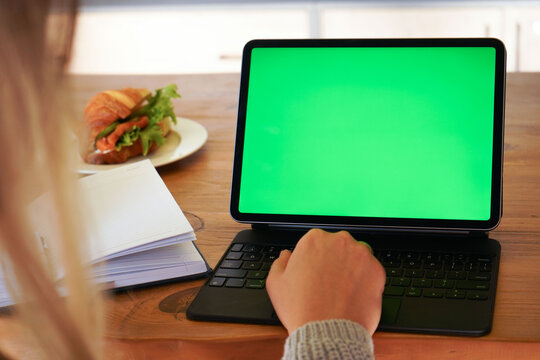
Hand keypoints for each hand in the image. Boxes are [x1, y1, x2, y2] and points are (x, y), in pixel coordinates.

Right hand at [266, 228, 385, 334]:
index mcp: (314, 240)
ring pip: (357, 257)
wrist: (327, 333)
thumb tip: (286, 255)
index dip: (314, 259)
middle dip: (334, 261)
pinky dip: (365, 281)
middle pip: (338, 246)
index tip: (315, 272)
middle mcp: (339, 241)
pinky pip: (371, 271)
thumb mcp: (276, 284)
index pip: (317, 242)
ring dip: (351, 268)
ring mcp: (361, 255)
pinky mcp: (377, 270)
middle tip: (328, 283)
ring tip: (341, 291)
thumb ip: (280, 263)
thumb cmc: (301, 309)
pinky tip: (352, 295)